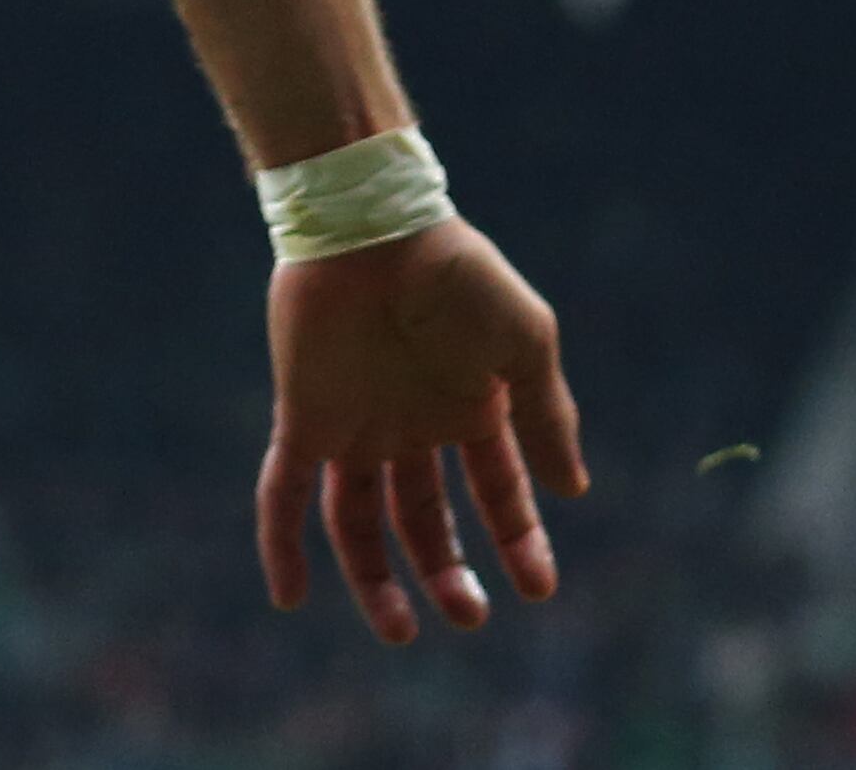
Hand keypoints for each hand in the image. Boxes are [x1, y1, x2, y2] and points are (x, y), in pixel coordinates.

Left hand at [257, 218, 587, 642]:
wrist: (375, 225)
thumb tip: (573, 491)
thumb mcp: (524, 344)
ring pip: (358, 521)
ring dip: (377, 580)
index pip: (496, 491)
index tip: (539, 589)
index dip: (518, 540)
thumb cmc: (457, 276)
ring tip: (403, 631)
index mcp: (468, 405)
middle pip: (424, 519)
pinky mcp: (303, 416)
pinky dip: (282, 544)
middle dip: (448, 571)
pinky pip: (284, 493)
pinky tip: (289, 597)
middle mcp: (411, 423)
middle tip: (471, 615)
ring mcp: (355, 423)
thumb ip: (546, 417)